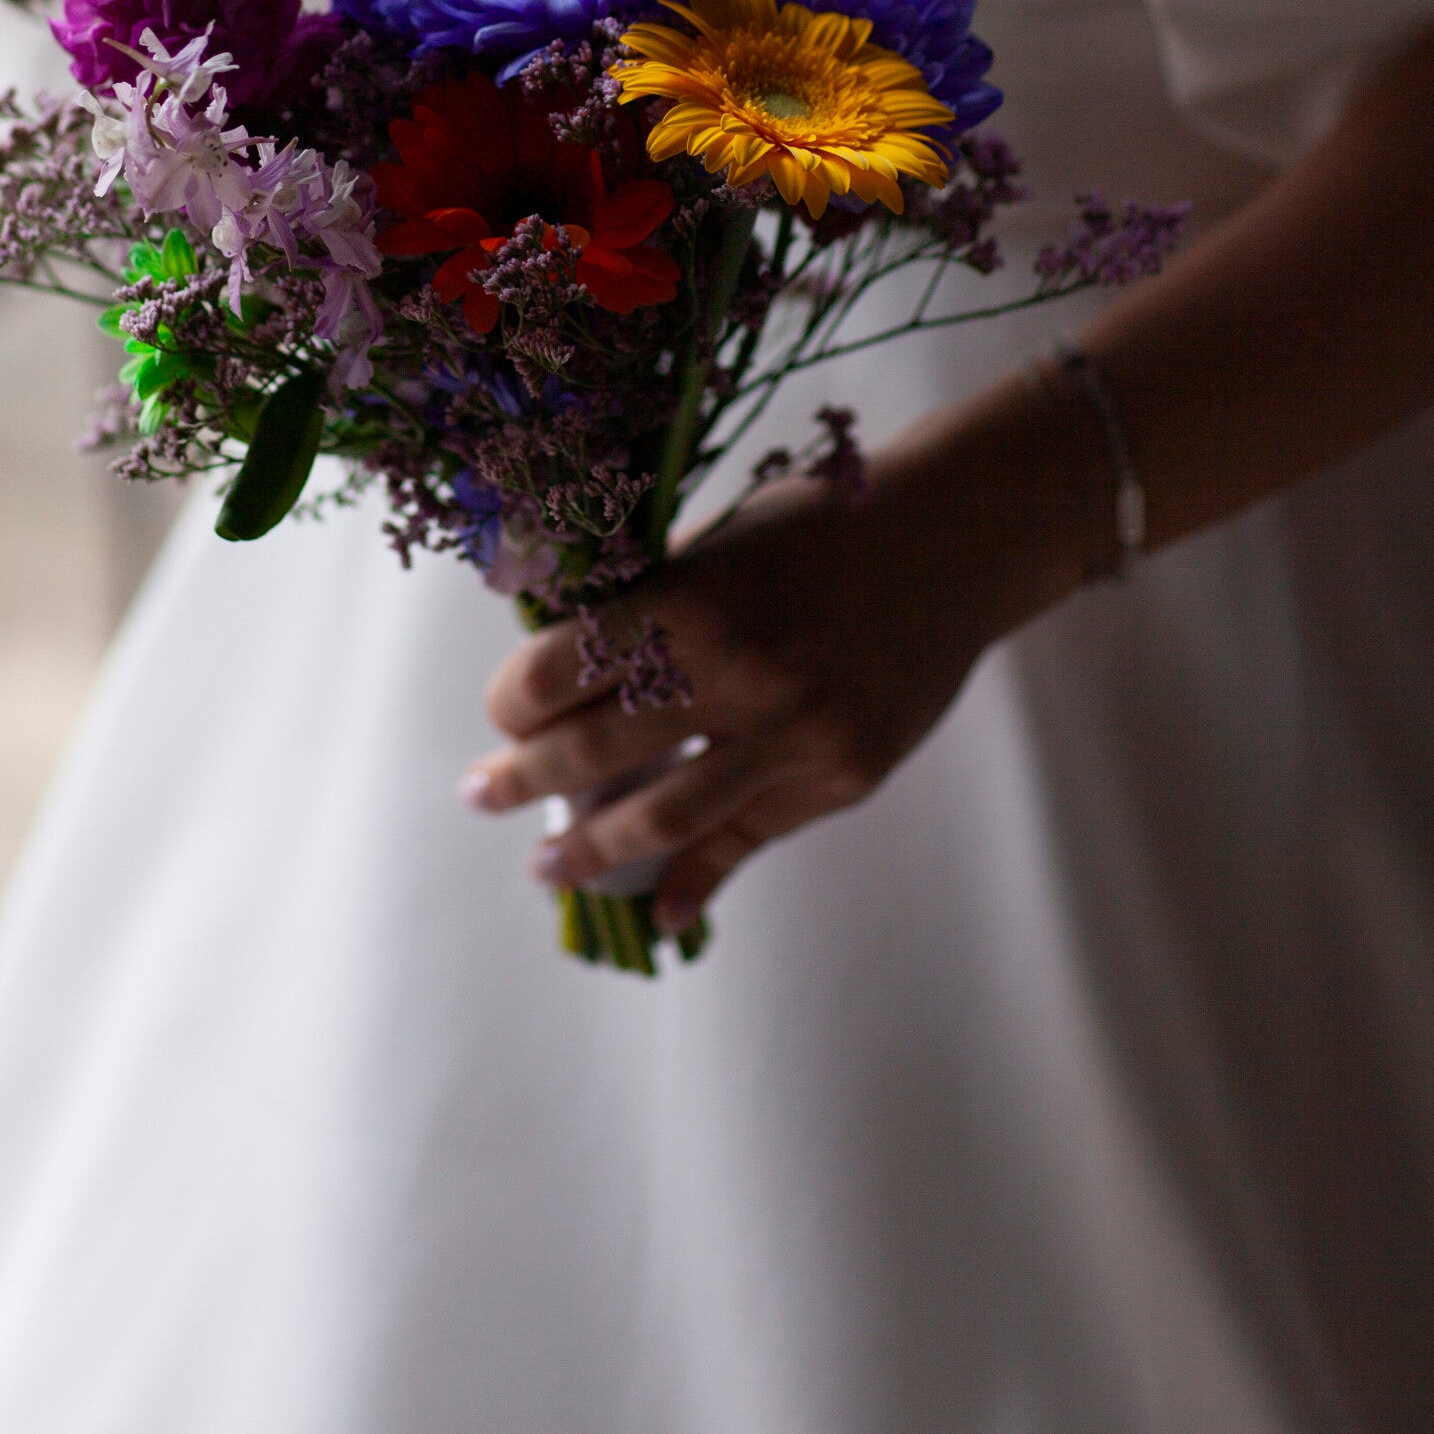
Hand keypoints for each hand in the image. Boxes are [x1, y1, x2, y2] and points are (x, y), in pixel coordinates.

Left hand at [466, 458, 1042, 937]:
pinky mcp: (840, 776)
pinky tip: (657, 908)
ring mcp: (793, 734)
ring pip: (660, 818)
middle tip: (480, 796)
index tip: (499, 719)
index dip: (513, 704)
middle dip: (522, 782)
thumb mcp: (720, 544)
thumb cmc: (821, 526)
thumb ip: (651, 606)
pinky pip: (747, 842)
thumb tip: (561, 676)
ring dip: (588, 852)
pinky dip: (695, 882)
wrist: (953, 541)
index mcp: (691, 597)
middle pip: (594, 751)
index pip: (561, 671)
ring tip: (547, 869)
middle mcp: (737, 672)